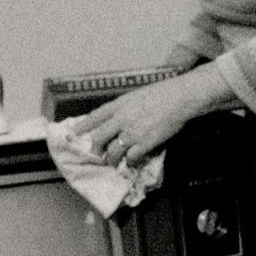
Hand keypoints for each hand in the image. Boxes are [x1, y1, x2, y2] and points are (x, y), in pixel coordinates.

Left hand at [76, 66, 226, 166]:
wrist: (181, 98)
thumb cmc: (163, 93)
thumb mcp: (137, 95)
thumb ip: (125, 107)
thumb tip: (117, 117)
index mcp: (119, 105)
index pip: (94, 117)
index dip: (83, 126)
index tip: (75, 133)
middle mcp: (121, 119)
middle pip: (98, 138)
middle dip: (95, 148)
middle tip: (95, 153)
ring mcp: (132, 132)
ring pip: (113, 152)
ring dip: (112, 159)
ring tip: (114, 162)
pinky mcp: (145, 143)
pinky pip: (132, 158)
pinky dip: (131, 162)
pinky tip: (133, 162)